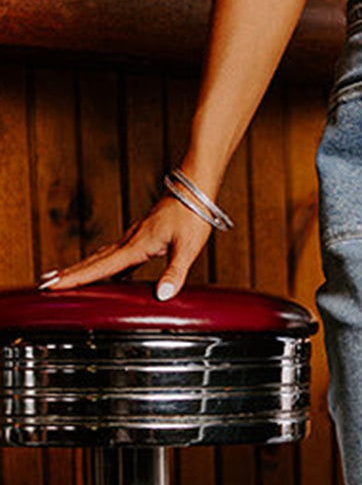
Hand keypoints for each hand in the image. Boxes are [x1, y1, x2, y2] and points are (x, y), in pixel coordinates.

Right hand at [38, 194, 213, 298]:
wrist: (193, 189)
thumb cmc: (193, 216)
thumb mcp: (188, 248)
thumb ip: (175, 273)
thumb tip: (162, 295)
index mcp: (136, 246)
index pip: (101, 267)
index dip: (77, 278)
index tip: (53, 285)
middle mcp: (129, 241)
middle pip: (93, 261)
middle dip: (69, 274)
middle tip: (44, 284)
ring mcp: (132, 237)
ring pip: (100, 256)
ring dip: (80, 268)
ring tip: (61, 278)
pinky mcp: (140, 236)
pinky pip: (114, 253)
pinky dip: (101, 264)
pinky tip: (102, 272)